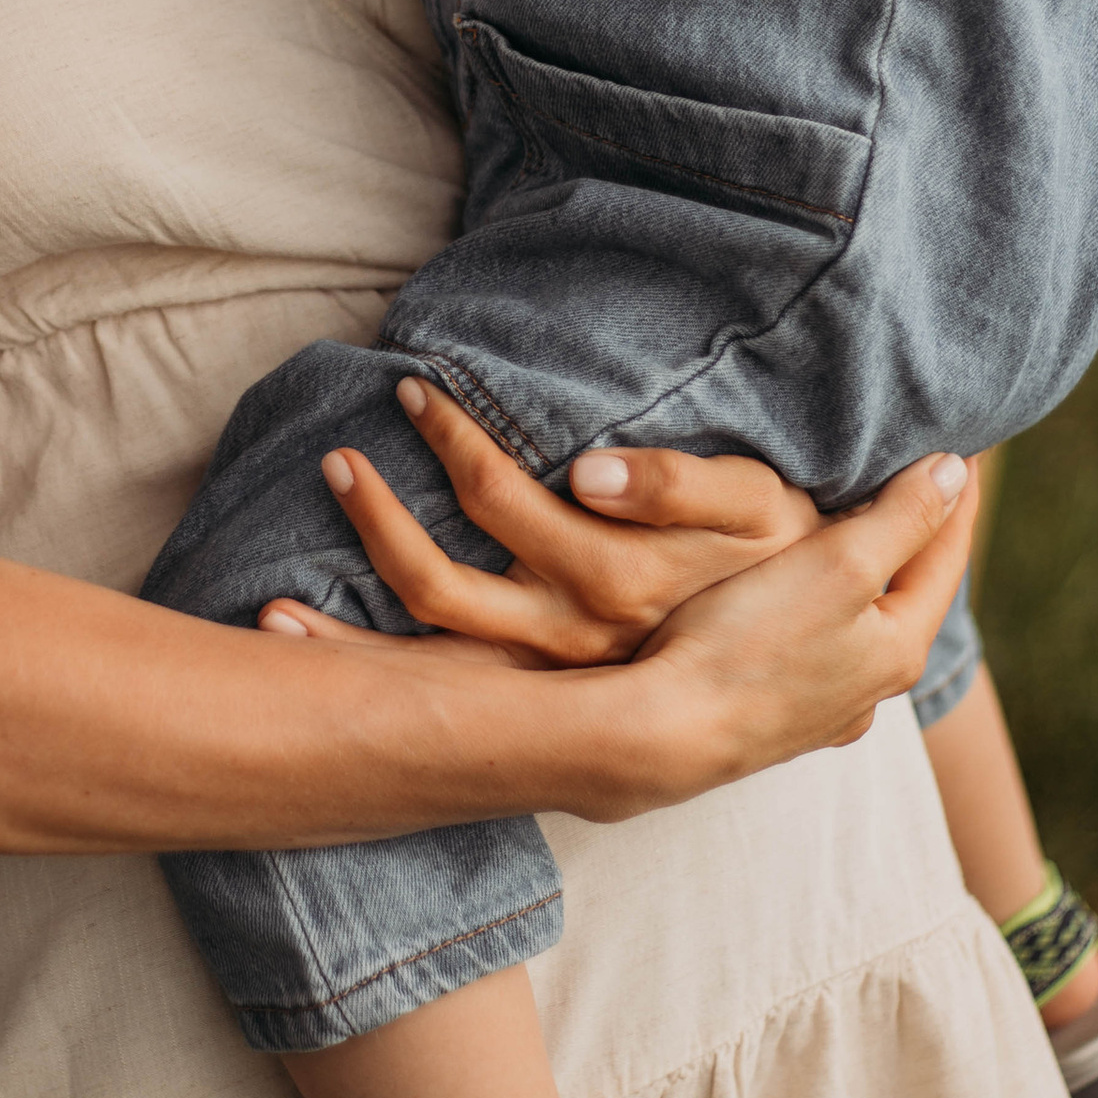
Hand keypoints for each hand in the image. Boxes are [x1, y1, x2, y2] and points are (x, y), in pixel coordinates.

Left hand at [260, 376, 817, 668]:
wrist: (823, 648)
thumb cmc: (783, 550)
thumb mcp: (757, 502)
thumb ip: (681, 484)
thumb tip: (589, 472)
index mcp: (616, 578)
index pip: (503, 502)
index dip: (450, 446)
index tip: (412, 393)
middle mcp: (571, 641)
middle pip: (439, 592)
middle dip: (374, 526)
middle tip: (331, 458)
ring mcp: (555, 683)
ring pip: (428, 662)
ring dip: (343, 636)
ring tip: (274, 597)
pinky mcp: (548, 704)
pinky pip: (447, 698)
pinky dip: (373, 683)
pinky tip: (310, 653)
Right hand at [613, 448, 980, 804]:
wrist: (664, 734)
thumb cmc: (750, 641)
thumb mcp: (840, 564)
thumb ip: (903, 519)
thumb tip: (953, 473)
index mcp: (898, 648)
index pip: (946, 556)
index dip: (956, 498)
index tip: (966, 447)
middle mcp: (869, 687)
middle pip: (907, 594)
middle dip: (915, 538)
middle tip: (923, 482)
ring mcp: (820, 709)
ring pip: (860, 625)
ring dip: (866, 576)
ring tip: (862, 532)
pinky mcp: (771, 716)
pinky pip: (815, 647)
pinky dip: (821, 608)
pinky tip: (802, 603)